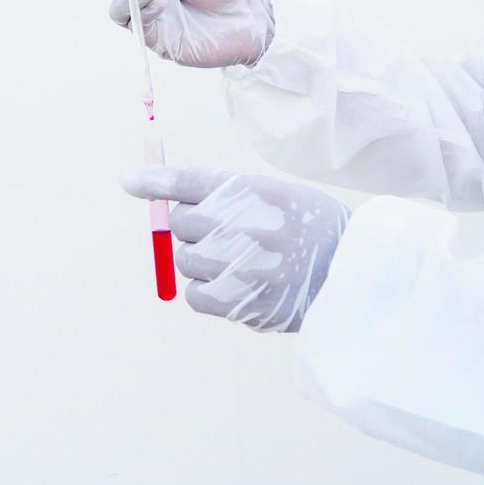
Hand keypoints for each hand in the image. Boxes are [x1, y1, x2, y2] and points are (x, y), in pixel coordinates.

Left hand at [122, 166, 349, 331]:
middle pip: (181, 222)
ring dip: (200, 259)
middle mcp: (247, 225)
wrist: (354, 275)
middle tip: (225, 233)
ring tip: (236, 260)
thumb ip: (223, 192)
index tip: (129, 181)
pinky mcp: (243, 303)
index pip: (192, 182)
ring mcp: (245, 266)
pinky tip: (229, 284)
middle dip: (193, 226)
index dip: (156, 182)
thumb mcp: (276, 194)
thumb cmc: (308, 229)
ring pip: (185, 259)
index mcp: (256, 190)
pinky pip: (194, 294)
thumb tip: (153, 192)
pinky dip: (204, 290)